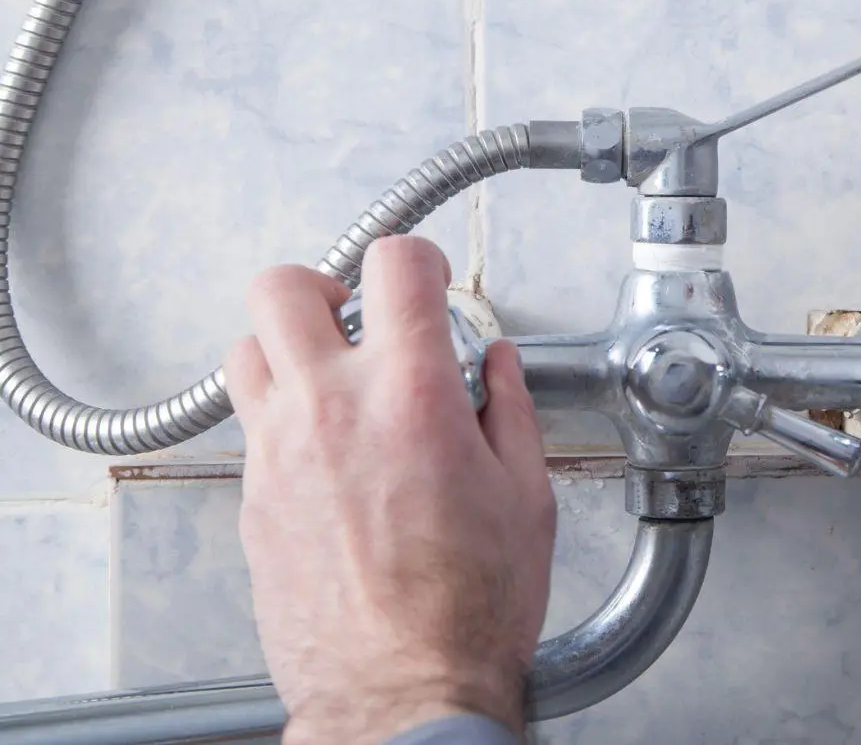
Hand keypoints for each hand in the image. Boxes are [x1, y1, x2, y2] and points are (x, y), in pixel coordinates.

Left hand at [225, 236, 554, 742]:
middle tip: (360, 315)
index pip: (395, 265)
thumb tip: (496, 367)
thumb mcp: (525, 496)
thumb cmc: (467, 611)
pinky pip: (252, 425)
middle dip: (326, 286)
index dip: (419, 257)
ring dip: (289, 347)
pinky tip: (330, 452)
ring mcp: (279, 454)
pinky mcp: (253, 500)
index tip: (428, 277)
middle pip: (283, 288)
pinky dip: (285, 417)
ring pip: (246, 350)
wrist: (402, 692)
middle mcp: (330, 411)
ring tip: (333, 377)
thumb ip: (508, 411)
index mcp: (411, 396)